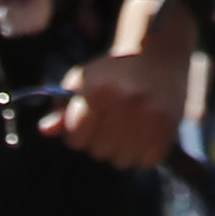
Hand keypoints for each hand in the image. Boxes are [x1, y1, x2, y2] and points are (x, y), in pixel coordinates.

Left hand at [43, 51, 177, 170]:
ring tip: (127, 129)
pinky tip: (144, 133)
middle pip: (98, 151)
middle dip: (100, 141)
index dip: (78, 133)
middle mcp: (126, 102)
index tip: (86, 124)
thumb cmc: (114, 70)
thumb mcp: (84, 80)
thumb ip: (62, 107)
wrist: (159, 54)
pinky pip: (147, 161)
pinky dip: (144, 153)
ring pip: (122, 161)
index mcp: (100, 89)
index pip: (76, 136)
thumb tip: (45, 130)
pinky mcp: (169, 127)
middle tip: (111, 122)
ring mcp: (150, 116)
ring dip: (121, 150)